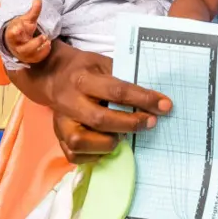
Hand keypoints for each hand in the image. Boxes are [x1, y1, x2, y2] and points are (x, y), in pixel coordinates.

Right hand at [3, 0, 50, 64]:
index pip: (12, 34)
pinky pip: (36, 59)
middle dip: (34, 43)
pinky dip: (43, 53)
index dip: (15, 31)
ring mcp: (22, 53)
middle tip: (43, 36)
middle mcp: (16, 46)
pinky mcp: (29, 58)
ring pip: (30, 55)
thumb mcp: (26, 19)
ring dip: (40, 49)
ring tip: (48, 41)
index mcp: (12, 34)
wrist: (16, 41)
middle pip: (23, 48)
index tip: (20, 28)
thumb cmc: (21, 28)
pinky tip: (48, 45)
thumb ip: (33, 10)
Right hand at [18, 43, 171, 164]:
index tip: (165, 105)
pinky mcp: (57, 137)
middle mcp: (70, 101)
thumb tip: (151, 96)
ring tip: (123, 136)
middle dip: (131, 123)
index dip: (143, 99)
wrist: (52, 74)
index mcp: (83, 79)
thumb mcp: (102, 63)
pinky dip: (94, 155)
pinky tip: (106, 145)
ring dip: (108, 142)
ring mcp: (61, 122)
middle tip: (151, 122)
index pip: (117, 91)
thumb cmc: (84, 69)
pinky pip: (74, 155)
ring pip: (82, 142)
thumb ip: (122, 78)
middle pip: (101, 119)